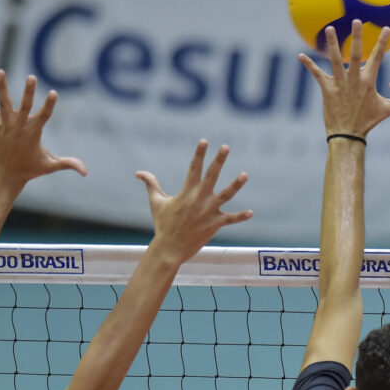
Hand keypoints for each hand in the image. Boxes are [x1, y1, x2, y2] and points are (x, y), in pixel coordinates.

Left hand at [0, 70, 86, 190]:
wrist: (5, 176)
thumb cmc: (29, 170)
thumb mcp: (50, 165)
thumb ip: (68, 164)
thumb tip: (86, 172)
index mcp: (33, 133)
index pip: (44, 115)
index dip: (49, 104)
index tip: (53, 93)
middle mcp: (19, 127)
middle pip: (25, 106)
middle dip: (29, 92)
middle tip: (32, 77)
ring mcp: (5, 125)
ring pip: (3, 103)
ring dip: (2, 87)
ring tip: (0, 71)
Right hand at [136, 140, 252, 264]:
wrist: (169, 249)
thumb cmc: (163, 224)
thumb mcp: (156, 202)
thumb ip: (151, 184)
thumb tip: (138, 172)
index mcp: (186, 192)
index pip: (194, 168)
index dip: (199, 154)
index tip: (204, 141)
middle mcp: (199, 199)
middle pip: (211, 176)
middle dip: (218, 161)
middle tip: (226, 147)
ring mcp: (208, 212)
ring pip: (225, 195)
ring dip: (236, 185)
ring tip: (245, 174)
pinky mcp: (214, 225)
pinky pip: (230, 220)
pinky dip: (241, 217)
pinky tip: (251, 213)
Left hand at [299, 21, 389, 138]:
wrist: (348, 135)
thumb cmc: (367, 122)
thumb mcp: (387, 110)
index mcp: (368, 82)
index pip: (378, 58)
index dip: (382, 42)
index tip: (386, 28)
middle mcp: (354, 79)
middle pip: (355, 54)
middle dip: (356, 36)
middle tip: (356, 20)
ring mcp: (339, 83)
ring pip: (335, 59)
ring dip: (332, 44)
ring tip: (330, 28)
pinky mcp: (327, 89)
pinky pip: (317, 74)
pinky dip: (309, 65)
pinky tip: (300, 55)